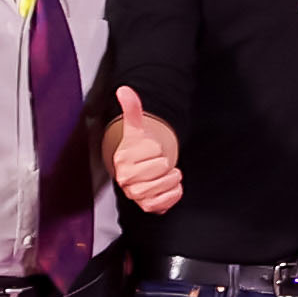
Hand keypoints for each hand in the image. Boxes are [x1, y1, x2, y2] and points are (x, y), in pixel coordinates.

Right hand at [103, 86, 185, 213]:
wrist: (139, 170)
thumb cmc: (139, 149)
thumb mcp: (137, 128)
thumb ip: (132, 108)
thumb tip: (124, 89)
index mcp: (123, 158)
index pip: (156, 149)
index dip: (158, 147)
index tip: (149, 150)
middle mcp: (126, 178)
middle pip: (163, 167)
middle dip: (166, 163)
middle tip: (156, 163)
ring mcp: (136, 194)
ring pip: (168, 183)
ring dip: (172, 177)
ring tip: (162, 174)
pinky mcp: (148, 207)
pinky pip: (170, 200)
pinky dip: (174, 192)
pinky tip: (167, 186)